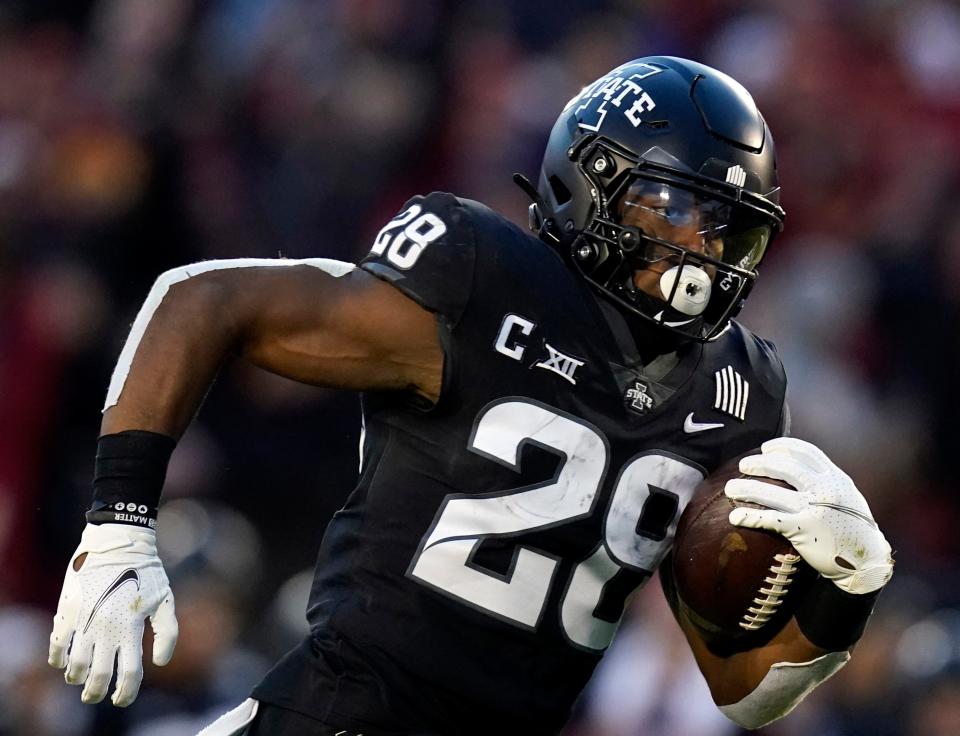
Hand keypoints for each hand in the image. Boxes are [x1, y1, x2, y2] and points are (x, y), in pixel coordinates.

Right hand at [48, 523, 177, 705]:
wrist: (118, 542)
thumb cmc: (146, 572)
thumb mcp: (165, 599)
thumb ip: (167, 632)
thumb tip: (159, 664)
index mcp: (133, 628)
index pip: (130, 674)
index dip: (126, 693)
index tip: (122, 699)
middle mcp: (108, 629)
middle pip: (99, 677)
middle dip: (97, 693)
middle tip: (95, 696)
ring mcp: (85, 621)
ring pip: (75, 667)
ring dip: (77, 678)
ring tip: (81, 678)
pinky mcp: (67, 611)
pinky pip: (56, 645)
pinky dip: (57, 659)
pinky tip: (63, 661)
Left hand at [724, 438, 893, 594]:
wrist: (867, 561)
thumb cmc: (854, 529)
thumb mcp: (848, 498)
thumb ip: (828, 483)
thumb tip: (802, 470)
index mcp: (836, 479)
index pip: (807, 452)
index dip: (784, 446)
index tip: (767, 448)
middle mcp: (825, 489)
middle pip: (785, 468)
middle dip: (760, 464)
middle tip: (743, 465)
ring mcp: (814, 508)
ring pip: (773, 493)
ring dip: (747, 489)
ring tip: (730, 489)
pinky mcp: (804, 529)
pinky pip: (771, 519)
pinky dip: (750, 517)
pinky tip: (735, 517)